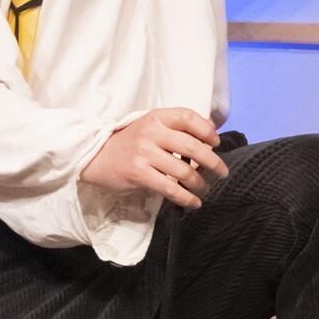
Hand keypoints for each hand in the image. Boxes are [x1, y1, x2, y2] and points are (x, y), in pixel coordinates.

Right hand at [82, 108, 227, 208]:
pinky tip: (194, 202)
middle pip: (192, 146)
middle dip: (212, 162)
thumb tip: (211, 130)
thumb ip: (176, 127)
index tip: (216, 143)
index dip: (206, 130)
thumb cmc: (130, 142)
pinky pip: (170, 188)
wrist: (96, 157)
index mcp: (156, 117)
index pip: (188, 116)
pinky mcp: (139, 174)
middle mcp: (151, 132)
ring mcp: (144, 153)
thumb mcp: (150, 126)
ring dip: (200, 183)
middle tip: (222, 172)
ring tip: (205, 188)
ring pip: (183, 171)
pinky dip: (186, 197)